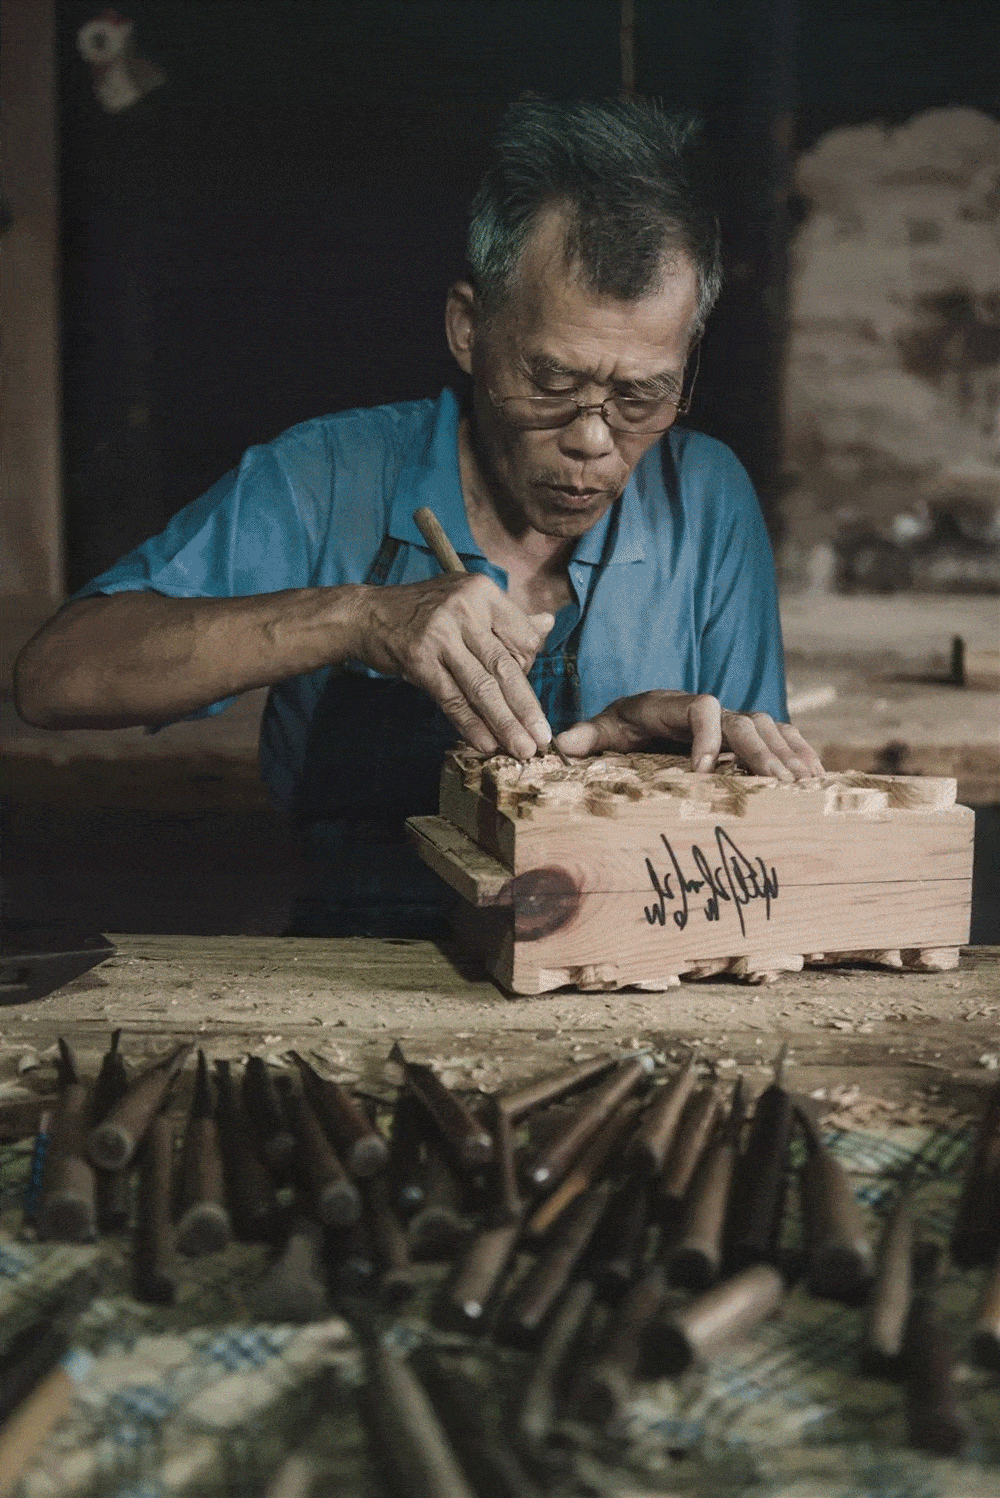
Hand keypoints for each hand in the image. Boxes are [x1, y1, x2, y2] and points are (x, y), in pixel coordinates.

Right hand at [355, 573, 553, 756]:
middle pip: (506, 666)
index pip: (523, 638)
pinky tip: (486, 743)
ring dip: (504, 723)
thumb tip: (549, 623)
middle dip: (527, 708)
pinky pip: (451, 698)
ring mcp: (441, 634)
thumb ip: (507, 617)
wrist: (367, 615)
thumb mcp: (467, 602)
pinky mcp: (419, 658)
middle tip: (543, 739)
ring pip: (482, 686)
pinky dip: (470, 724)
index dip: (529, 669)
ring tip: (522, 749)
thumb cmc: (423, 611)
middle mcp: (465, 609)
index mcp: (483, 592)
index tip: (523, 694)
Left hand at [554, 690, 824, 779]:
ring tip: (804, 785)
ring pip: (770, 727)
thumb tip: (559, 745)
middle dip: (761, 753)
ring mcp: (731, 718)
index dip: (706, 735)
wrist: (640, 713)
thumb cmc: (622, 724)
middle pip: (744, 721)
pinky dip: (800, 751)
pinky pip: (781, 735)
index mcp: (672, 705)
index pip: (700, 707)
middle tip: (776, 785)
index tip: (703, 771)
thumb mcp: (602, 727)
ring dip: (788, 754)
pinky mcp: (747, 733)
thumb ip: (586, 735)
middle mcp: (708, 708)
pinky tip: (817, 777)